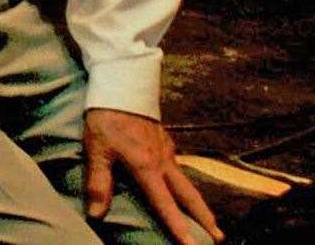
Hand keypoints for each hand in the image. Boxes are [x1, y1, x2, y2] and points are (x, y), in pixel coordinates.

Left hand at [84, 108, 223, 244]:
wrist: (121, 85)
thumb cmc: (107, 117)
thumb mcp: (97, 149)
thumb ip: (98, 182)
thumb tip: (96, 214)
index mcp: (147, 167)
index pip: (165, 204)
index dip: (178, 227)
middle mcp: (163, 162)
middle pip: (188, 196)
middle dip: (204, 218)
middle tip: (219, 238)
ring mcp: (166, 150)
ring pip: (187, 182)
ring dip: (199, 203)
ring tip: (209, 221)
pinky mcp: (165, 141)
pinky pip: (179, 168)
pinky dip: (186, 184)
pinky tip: (183, 187)